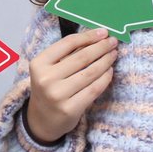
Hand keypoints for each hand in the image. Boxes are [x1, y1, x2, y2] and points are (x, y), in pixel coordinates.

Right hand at [24, 27, 117, 143]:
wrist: (42, 119)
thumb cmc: (49, 88)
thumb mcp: (49, 69)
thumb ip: (67, 54)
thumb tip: (95, 37)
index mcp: (39, 64)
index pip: (68, 43)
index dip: (88, 36)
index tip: (103, 32)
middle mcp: (46, 79)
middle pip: (81, 57)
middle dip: (101, 47)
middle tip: (113, 41)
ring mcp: (58, 95)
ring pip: (90, 73)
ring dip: (105, 61)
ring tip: (113, 54)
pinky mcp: (70, 109)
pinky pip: (94, 89)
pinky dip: (105, 78)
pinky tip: (109, 71)